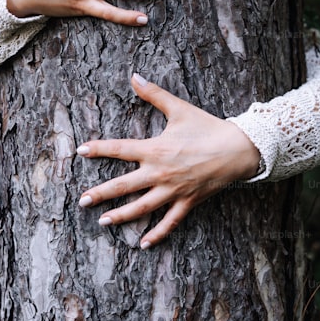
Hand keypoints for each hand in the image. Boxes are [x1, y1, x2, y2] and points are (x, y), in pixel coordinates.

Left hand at [75, 73, 261, 248]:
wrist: (238, 149)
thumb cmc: (207, 128)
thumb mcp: (179, 109)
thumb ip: (154, 94)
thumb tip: (135, 76)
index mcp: (155, 149)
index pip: (120, 149)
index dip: (99, 149)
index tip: (81, 151)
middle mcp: (160, 172)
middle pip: (124, 186)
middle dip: (101, 194)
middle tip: (82, 200)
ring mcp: (173, 190)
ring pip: (142, 207)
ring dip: (121, 215)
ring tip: (103, 222)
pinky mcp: (187, 202)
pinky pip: (169, 222)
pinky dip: (157, 234)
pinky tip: (143, 244)